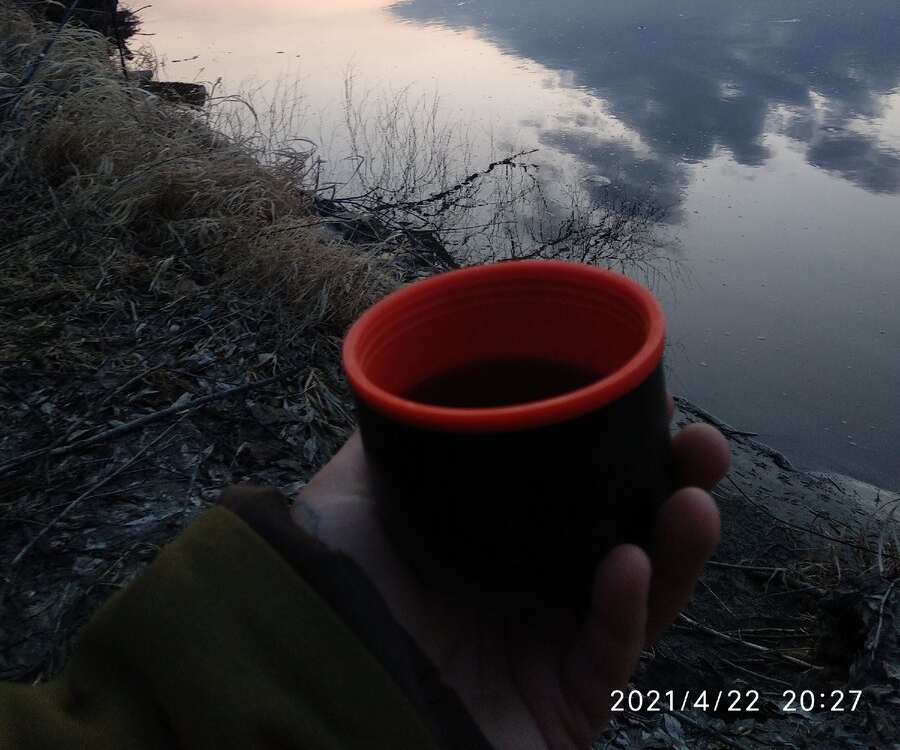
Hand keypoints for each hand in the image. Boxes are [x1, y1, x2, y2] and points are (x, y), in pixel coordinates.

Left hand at [291, 402, 728, 749]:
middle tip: (702, 444)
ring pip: (644, 593)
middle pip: (628, 531)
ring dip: (679, 547)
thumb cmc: (333, 584)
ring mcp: (552, 647)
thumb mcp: (355, 489)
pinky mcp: (566, 707)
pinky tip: (630, 567)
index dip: (623, 447)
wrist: (316, 679)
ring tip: (695, 499)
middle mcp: (533, 586)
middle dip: (674, 487)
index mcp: (499, 537)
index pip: (580, 489)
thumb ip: (396, 436)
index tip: (652, 400)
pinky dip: (626, 611)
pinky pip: (609, 657)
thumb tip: (416, 378)